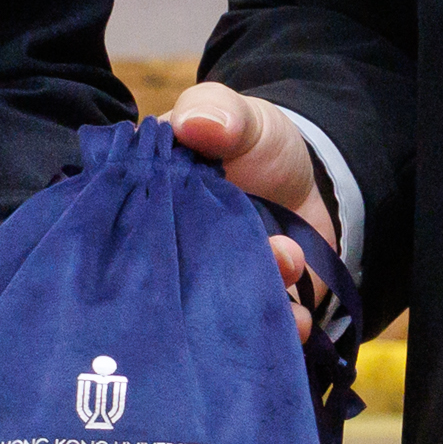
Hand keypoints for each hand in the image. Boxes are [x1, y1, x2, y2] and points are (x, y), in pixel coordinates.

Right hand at [169, 81, 337, 343]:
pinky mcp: (248, 310)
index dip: (149, 230)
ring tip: (286, 258)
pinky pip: (255, 332)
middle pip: (168, 278)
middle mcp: (174, 253)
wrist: (314, 186)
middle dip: (206, 274)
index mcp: (153, 204)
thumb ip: (220, 111)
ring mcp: (212, 287)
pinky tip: (296, 312)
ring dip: (250, 295)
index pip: (128, 225)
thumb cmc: (260, 147)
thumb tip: (193, 124)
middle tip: (244, 251)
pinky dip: (277, 326)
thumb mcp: (243, 118)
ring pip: (214, 311)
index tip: (184, 220)